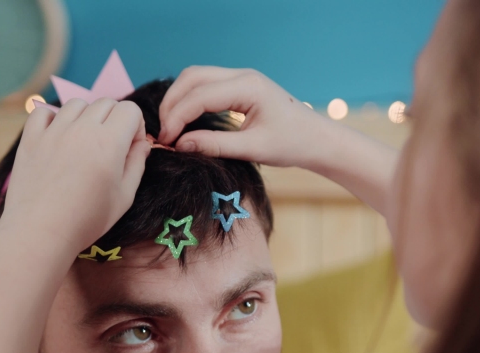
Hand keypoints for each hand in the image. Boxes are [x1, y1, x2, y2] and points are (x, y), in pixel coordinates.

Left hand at [0, 98, 150, 254]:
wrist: (40, 233)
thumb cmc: (87, 220)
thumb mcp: (124, 197)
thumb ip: (137, 164)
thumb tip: (142, 144)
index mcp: (109, 142)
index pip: (130, 110)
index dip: (136, 127)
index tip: (130, 148)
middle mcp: (81, 129)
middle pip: (106, 103)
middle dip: (114, 120)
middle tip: (109, 148)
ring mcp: (53, 131)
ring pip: (77, 104)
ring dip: (86, 117)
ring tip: (83, 143)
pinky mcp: (31, 138)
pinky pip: (43, 112)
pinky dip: (53, 118)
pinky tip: (57, 137)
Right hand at [158, 66, 339, 168]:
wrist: (316, 139)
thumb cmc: (291, 144)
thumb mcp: (253, 149)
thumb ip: (214, 145)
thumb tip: (180, 145)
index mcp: (247, 87)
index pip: (198, 96)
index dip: (176, 118)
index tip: (165, 142)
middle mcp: (242, 75)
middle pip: (191, 78)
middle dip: (172, 104)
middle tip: (164, 134)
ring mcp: (240, 77)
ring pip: (195, 77)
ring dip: (178, 99)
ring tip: (171, 128)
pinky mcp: (239, 85)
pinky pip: (205, 84)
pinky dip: (189, 99)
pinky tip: (184, 120)